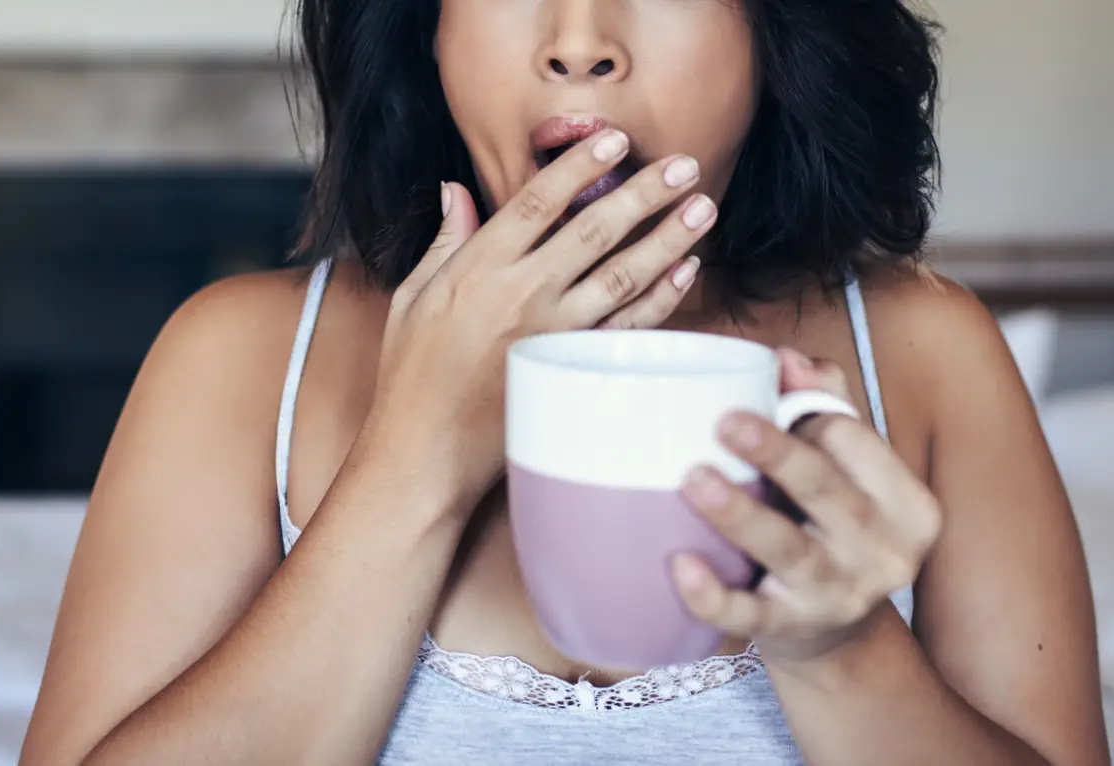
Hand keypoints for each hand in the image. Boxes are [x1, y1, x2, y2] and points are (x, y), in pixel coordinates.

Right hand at [367, 129, 719, 497]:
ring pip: (622, 275)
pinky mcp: (571, 372)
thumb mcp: (411, 299)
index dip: (581, 166)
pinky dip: (661, 299)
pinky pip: (627, 328)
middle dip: (645, 192)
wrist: (424, 453)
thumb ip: (443, 242)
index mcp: (478, 267)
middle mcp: (520, 293)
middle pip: (594, 229)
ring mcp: (552, 333)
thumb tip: (455, 191)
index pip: (539, 200)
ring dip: (667, 239)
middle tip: (685, 165)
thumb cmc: (410, 378)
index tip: (614, 140)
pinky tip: (686, 273)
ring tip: (702, 209)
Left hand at [672, 349, 943, 663]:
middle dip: (779, 455)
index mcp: (907, 504)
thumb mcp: (851, 472)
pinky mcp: (793, 630)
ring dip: (741, 515)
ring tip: (695, 480)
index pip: (855, 445)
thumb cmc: (835, 528)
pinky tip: (680, 567)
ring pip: (788, 550)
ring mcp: (840, 596)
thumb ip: (826, 407)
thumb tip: (787, 358)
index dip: (807, 419)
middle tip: (726, 422)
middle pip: (828, 492)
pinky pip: (751, 614)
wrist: (840, 636)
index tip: (759, 403)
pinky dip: (714, 595)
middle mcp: (884, 551)